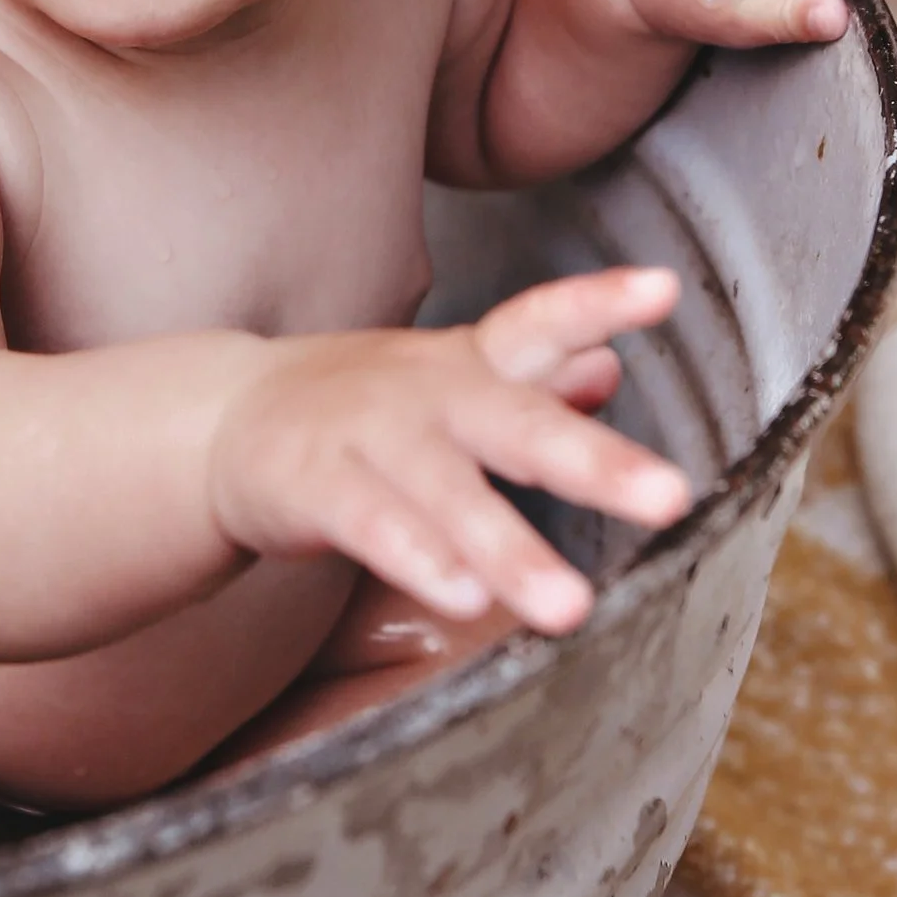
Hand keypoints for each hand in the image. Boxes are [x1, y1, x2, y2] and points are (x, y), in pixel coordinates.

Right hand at [208, 266, 688, 640]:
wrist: (226, 420)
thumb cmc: (368, 410)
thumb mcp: (452, 381)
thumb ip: (533, 375)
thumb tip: (610, 365)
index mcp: (468, 364)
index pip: (539, 321)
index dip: (599, 303)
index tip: (662, 289)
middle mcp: (427, 391)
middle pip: (515, 423)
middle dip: (594, 461)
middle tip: (670, 496)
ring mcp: (368, 435)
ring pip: (448, 492)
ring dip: (510, 547)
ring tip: (569, 607)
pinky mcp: (314, 484)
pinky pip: (373, 526)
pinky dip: (419, 560)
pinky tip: (464, 599)